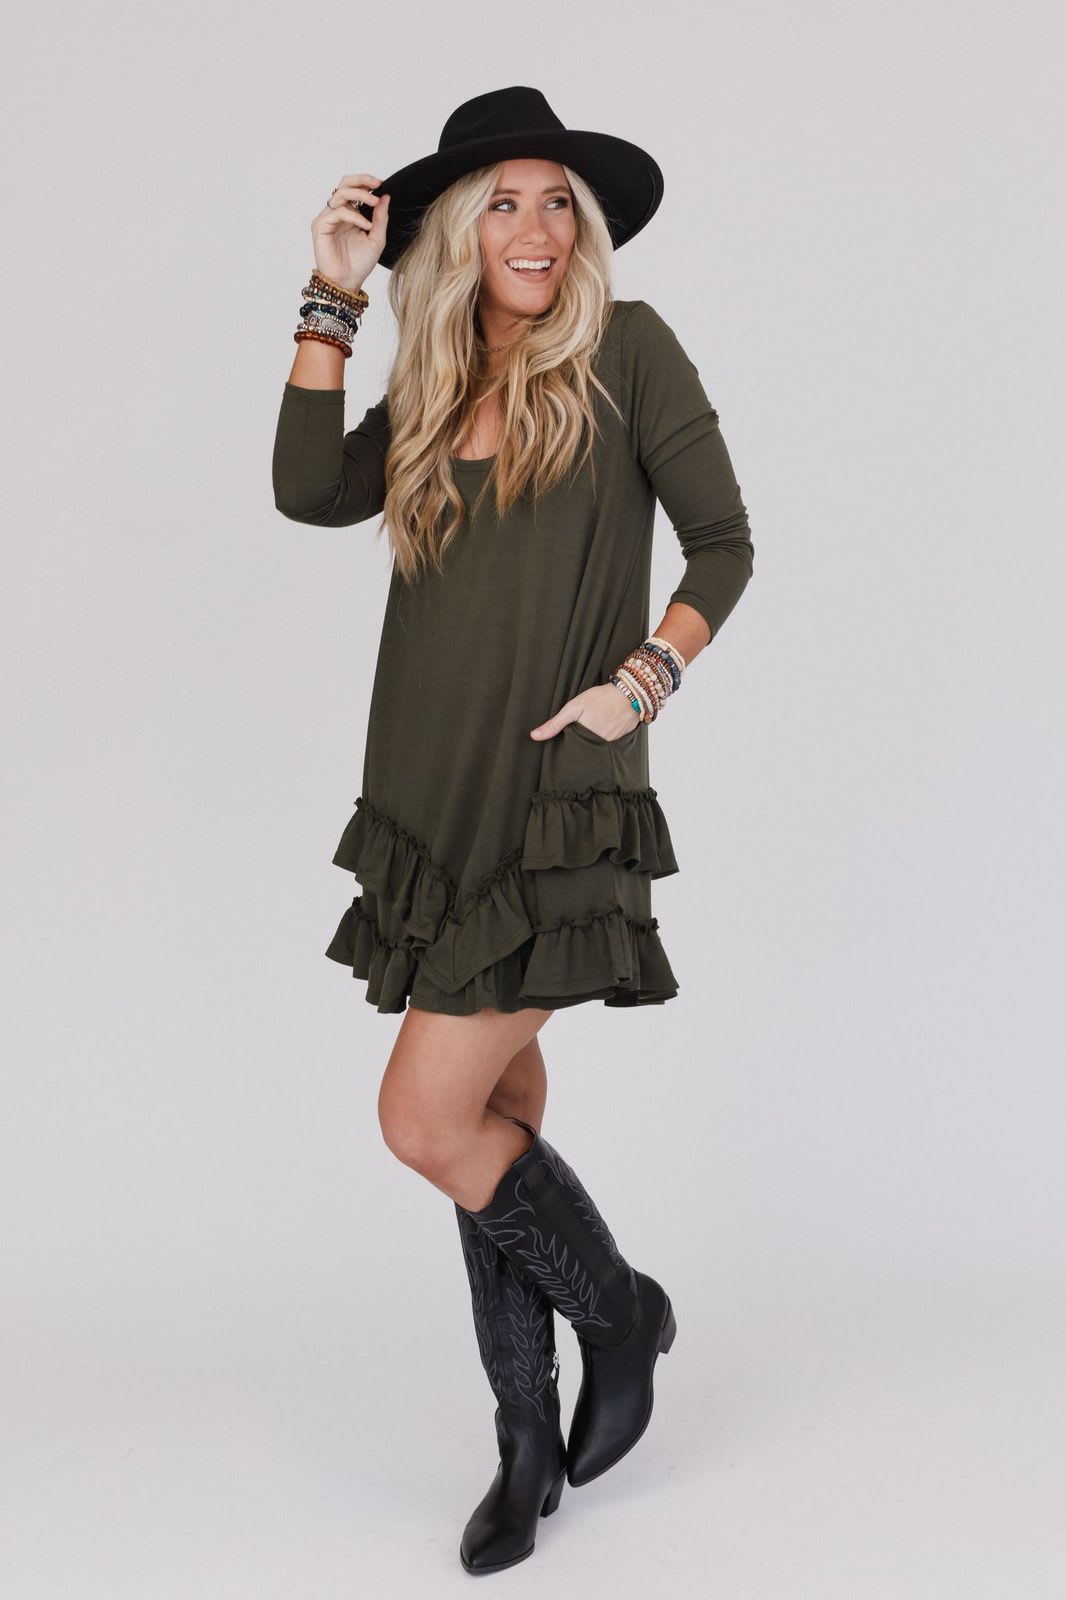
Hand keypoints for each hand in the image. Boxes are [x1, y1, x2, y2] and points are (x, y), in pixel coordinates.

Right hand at [311, 172, 390, 291]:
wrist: (348, 282)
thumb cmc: (360, 264)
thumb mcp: (377, 238)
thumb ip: (380, 218)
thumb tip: (385, 196)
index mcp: (349, 214)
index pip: (354, 188)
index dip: (366, 182)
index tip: (381, 183)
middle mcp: (337, 213)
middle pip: (344, 184)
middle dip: (361, 180)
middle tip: (376, 184)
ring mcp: (327, 219)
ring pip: (340, 194)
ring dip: (360, 195)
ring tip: (374, 204)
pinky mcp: (320, 226)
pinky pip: (337, 212)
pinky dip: (354, 216)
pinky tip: (365, 226)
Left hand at [530, 684, 640, 741]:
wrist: (629, 693)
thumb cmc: (600, 698)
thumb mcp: (573, 708)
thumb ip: (554, 724)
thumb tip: (534, 736)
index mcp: (584, 739)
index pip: (571, 751)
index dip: (567, 746)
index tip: (567, 739)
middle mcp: (598, 746)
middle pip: (584, 751)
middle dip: (580, 745)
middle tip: (582, 731)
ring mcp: (610, 746)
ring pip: (596, 749)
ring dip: (593, 743)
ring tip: (594, 728)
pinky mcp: (620, 742)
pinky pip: (609, 746)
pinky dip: (605, 740)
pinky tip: (605, 727)